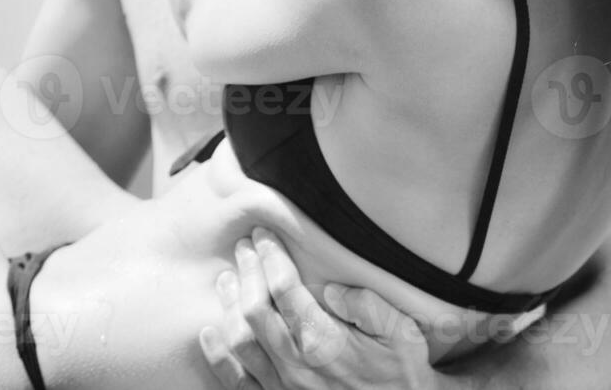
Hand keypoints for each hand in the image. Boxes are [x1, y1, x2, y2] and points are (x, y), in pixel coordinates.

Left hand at [200, 227, 440, 389]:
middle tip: (243, 247)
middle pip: (255, 310)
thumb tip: (332, 288)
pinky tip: (208, 333)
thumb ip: (368, 306)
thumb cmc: (402, 371)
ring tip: (226, 278)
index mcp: (326, 341)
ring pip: (240, 341)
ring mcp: (283, 387)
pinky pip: (237, 382)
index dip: (271, 257)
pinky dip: (218, 357)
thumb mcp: (402, 332)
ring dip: (229, 306)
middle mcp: (298, 365)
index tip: (263, 235)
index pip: (286, 289)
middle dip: (247, 272)